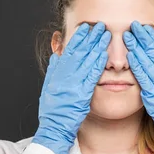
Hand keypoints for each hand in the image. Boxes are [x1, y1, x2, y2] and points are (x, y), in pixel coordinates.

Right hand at [32, 22, 110, 153]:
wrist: (54, 127)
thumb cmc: (52, 110)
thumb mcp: (49, 87)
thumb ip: (54, 70)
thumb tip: (58, 55)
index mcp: (57, 73)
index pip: (68, 51)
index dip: (77, 38)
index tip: (85, 28)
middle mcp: (64, 76)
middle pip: (79, 52)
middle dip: (90, 37)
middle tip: (99, 25)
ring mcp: (73, 84)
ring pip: (86, 60)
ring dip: (96, 46)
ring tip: (105, 34)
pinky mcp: (82, 93)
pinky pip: (91, 75)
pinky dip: (97, 63)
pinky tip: (104, 53)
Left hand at [123, 20, 153, 148]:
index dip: (153, 37)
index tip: (146, 28)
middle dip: (143, 36)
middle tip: (134, 25)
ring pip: (147, 59)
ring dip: (136, 46)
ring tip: (128, 35)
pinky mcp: (153, 92)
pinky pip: (143, 75)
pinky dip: (136, 64)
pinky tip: (130, 55)